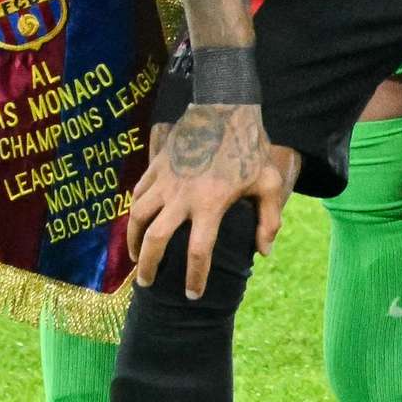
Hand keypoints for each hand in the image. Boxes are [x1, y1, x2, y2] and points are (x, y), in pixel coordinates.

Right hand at [125, 99, 293, 299]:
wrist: (224, 106)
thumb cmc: (250, 146)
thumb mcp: (267, 182)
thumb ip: (268, 220)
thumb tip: (263, 253)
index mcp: (211, 203)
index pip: (198, 252)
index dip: (195, 277)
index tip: (192, 294)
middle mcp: (182, 196)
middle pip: (154, 241)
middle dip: (149, 267)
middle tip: (147, 284)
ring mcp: (165, 181)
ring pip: (136, 218)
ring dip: (132, 242)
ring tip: (136, 258)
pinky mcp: (155, 167)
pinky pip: (136, 196)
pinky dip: (133, 214)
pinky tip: (137, 225)